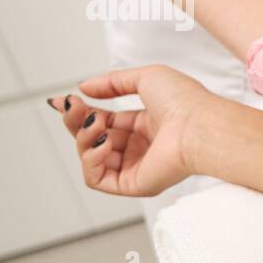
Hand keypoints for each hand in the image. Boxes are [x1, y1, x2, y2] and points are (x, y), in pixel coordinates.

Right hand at [46, 65, 212, 196]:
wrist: (200, 125)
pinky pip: (96, 178)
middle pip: (93, 139)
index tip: (63, 100)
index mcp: (146, 126)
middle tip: (73, 106)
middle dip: (77, 121)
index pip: (104, 121)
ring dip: (84, 137)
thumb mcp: (145, 78)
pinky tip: (105, 143)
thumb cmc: (185, 101)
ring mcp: (137, 167)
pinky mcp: (135, 185)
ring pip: (90, 158)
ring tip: (97, 123)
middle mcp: (141, 148)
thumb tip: (84, 87)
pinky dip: (91, 159)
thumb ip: (113, 81)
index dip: (81, 112)